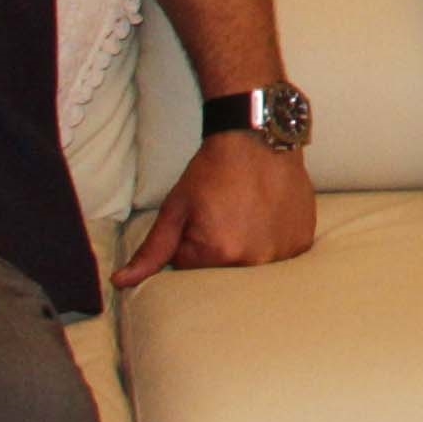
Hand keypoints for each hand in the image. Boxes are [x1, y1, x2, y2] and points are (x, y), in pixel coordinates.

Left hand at [116, 130, 318, 289]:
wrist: (257, 138)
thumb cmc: (213, 170)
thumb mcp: (175, 208)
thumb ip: (152, 251)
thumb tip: (121, 283)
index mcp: (218, 254)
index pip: (190, 269)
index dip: (188, 244)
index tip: (199, 219)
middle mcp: (254, 260)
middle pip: (222, 272)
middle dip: (217, 249)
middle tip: (224, 214)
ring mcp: (283, 252)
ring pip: (252, 264)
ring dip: (247, 246)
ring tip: (248, 212)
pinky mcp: (301, 242)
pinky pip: (279, 254)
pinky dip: (272, 240)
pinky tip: (268, 215)